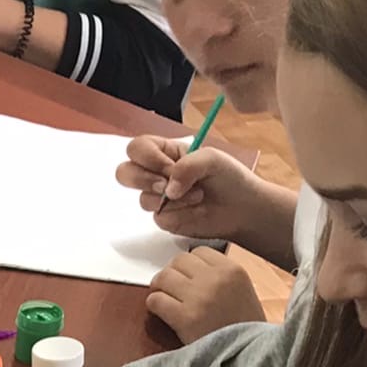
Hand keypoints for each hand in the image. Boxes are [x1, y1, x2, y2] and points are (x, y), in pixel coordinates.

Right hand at [118, 139, 269, 243]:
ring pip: (142, 199)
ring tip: (197, 196)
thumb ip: (187, 166)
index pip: (137, 148)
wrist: (243, 208)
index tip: (168, 166)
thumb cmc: (229, 178)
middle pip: (124, 172)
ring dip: (171, 199)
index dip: (147, 157)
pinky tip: (196, 210)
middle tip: (165, 186)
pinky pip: (159, 218)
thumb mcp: (212, 159)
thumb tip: (168, 190)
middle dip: (144, 179)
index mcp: (165, 152)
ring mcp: (158, 198)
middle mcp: (157, 174)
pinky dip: (178, 214)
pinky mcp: (165, 218)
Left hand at [146, 247, 266, 342]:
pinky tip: (161, 312)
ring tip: (163, 298)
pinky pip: (156, 300)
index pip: (200, 252)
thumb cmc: (244, 328)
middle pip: (179, 261)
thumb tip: (189, 270)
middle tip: (170, 287)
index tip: (186, 276)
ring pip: (164, 277)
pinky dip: (154, 305)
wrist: (248, 357)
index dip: (189, 264)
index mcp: (233, 270)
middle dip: (172, 273)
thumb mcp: (243, 292)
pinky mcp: (185, 318)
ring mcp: (199, 297)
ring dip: (160, 287)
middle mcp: (216, 279)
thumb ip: (221, 277)